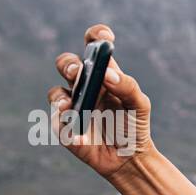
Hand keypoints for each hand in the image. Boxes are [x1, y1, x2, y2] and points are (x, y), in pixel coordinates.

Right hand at [47, 23, 155, 179]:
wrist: (128, 158)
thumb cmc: (133, 126)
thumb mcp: (139, 104)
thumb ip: (127, 86)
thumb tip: (108, 74)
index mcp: (103, 73)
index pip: (93, 46)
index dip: (96, 36)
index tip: (104, 37)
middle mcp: (83, 85)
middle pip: (67, 64)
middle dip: (69, 65)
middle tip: (78, 72)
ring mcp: (71, 105)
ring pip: (56, 93)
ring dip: (61, 97)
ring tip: (70, 105)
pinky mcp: (64, 126)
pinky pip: (58, 122)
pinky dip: (67, 126)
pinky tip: (78, 135)